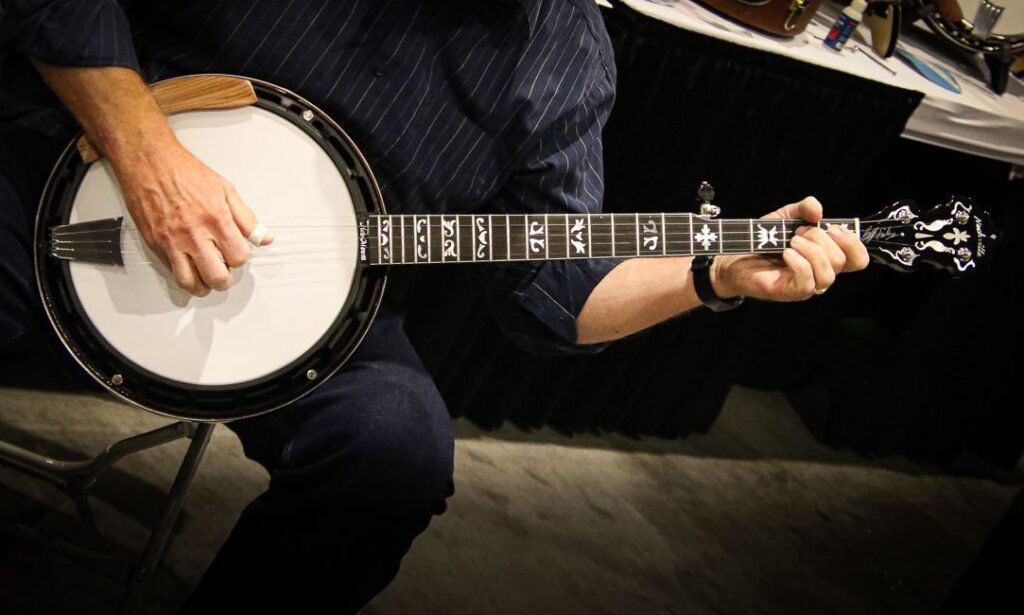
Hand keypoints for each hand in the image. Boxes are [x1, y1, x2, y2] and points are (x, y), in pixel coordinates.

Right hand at [116, 139, 272, 295]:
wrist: (149, 162)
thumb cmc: (185, 172)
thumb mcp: (225, 190)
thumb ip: (247, 219)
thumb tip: (264, 238)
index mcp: (215, 218)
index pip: (238, 257)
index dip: (240, 259)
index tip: (237, 254)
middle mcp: (193, 233)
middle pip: (216, 276)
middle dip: (225, 280)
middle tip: (225, 273)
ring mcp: (172, 241)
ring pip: (190, 282)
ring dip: (202, 286)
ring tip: (207, 279)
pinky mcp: (155, 243)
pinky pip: (171, 271)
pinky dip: (183, 275)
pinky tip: (190, 267)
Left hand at [711, 197, 868, 301]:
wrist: (733, 255)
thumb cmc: (762, 239)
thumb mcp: (785, 217)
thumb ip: (804, 209)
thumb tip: (818, 211)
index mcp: (826, 256)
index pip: (858, 258)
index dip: (853, 243)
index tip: (833, 228)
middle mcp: (820, 273)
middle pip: (842, 261)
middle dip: (821, 240)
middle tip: (798, 232)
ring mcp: (806, 285)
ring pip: (828, 274)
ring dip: (811, 251)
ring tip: (790, 241)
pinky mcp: (790, 292)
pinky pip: (807, 283)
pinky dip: (799, 263)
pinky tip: (786, 253)